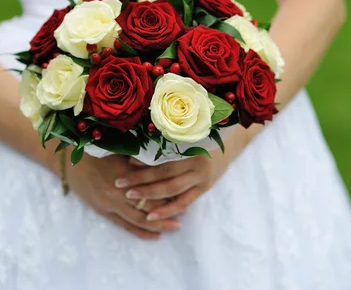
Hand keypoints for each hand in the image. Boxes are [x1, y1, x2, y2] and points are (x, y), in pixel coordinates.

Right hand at [61, 151, 181, 239]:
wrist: (66, 160)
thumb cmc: (94, 149)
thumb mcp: (119, 149)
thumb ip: (141, 157)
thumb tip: (166, 158)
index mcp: (123, 175)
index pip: (152, 189)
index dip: (169, 193)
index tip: (185, 193)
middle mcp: (117, 193)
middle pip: (147, 207)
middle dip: (167, 212)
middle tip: (185, 214)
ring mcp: (108, 204)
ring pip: (138, 220)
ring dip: (157, 225)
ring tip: (174, 226)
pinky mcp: (102, 211)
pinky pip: (124, 225)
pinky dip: (140, 232)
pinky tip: (154, 235)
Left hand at [113, 127, 250, 221]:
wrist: (230, 142)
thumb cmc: (201, 135)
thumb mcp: (184, 135)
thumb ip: (162, 144)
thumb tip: (132, 157)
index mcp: (190, 145)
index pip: (162, 156)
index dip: (143, 162)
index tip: (124, 165)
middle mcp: (197, 162)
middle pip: (165, 175)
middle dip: (141, 181)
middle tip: (119, 185)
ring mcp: (202, 177)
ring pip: (173, 191)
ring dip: (151, 198)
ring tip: (132, 201)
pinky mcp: (205, 188)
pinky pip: (184, 202)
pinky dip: (168, 209)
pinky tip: (152, 216)